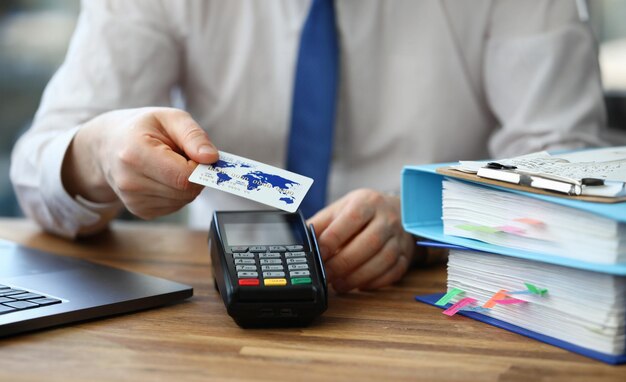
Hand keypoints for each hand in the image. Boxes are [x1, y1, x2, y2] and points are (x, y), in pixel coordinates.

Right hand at [62, 107, 217, 218]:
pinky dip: (178, 192)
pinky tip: (164, 177)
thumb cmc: (142, 128)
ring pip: (183, 200)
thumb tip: (212, 158)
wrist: (108, 145)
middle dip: (196, 175)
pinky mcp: (140, 211)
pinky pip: (175, 206)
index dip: (200, 167)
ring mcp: (133, 200)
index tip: (198, 154)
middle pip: (186, 191)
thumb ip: (193, 136)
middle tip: (184, 157)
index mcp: (135, 153)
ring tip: (170, 164)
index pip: (184, 176)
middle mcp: (130, 181)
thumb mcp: (169, 118)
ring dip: (187, 184)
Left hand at [308, 189, 414, 292]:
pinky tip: (359, 285)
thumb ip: (320, 224)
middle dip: (344, 263)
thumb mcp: (340, 209)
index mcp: (367, 202)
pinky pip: (394, 272)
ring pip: (383, 260)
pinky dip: (375, 282)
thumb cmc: (363, 212)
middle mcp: (387, 218)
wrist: (397, 212)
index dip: (333, 240)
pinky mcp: (406, 255)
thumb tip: (299, 241)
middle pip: (369, 243)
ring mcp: (400, 237)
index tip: (318, 255)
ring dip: (358, 276)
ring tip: (339, 285)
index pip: (352, 219)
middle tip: (327, 275)